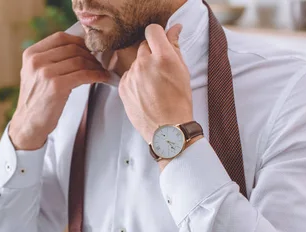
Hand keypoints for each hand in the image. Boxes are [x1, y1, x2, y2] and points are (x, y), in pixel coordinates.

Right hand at [9, 32, 109, 149]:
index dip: (79, 41)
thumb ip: (49, 58)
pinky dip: (96, 76)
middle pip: (72, 48)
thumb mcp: (35, 73)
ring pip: (80, 61)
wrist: (28, 124)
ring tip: (101, 71)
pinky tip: (102, 78)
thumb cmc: (37, 100)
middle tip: (99, 62)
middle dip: (89, 54)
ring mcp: (45, 73)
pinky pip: (83, 75)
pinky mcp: (56, 86)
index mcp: (30, 54)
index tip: (89, 49)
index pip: (60, 37)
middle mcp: (36, 61)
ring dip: (95, 66)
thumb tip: (79, 47)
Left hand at [119, 24, 193, 143]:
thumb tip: (173, 29)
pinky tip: (145, 92)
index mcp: (163, 57)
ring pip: (136, 62)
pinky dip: (135, 80)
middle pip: (143, 46)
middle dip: (152, 53)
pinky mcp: (122, 86)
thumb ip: (175, 47)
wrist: (166, 129)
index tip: (160, 42)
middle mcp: (144, 63)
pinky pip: (128, 75)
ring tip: (153, 86)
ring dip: (143, 68)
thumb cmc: (179, 101)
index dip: (157, 35)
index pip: (153, 30)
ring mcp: (131, 75)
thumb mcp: (183, 71)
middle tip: (160, 69)